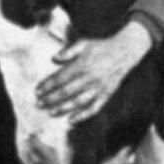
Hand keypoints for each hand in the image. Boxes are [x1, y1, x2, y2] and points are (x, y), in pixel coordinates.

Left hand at [36, 20, 153, 122]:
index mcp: (82, 64)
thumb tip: (53, 58)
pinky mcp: (106, 94)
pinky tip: (71, 120)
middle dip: (51, 98)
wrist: (125, 51)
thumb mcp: (84, 43)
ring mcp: (98, 87)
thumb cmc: (102, 46)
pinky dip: (83, 115)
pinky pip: (94, 108)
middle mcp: (89, 77)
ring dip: (63, 108)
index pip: (60, 77)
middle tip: (39, 104)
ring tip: (51, 112)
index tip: (37, 91)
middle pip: (66, 91)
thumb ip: (68, 51)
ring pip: (78, 101)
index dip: (47, 85)